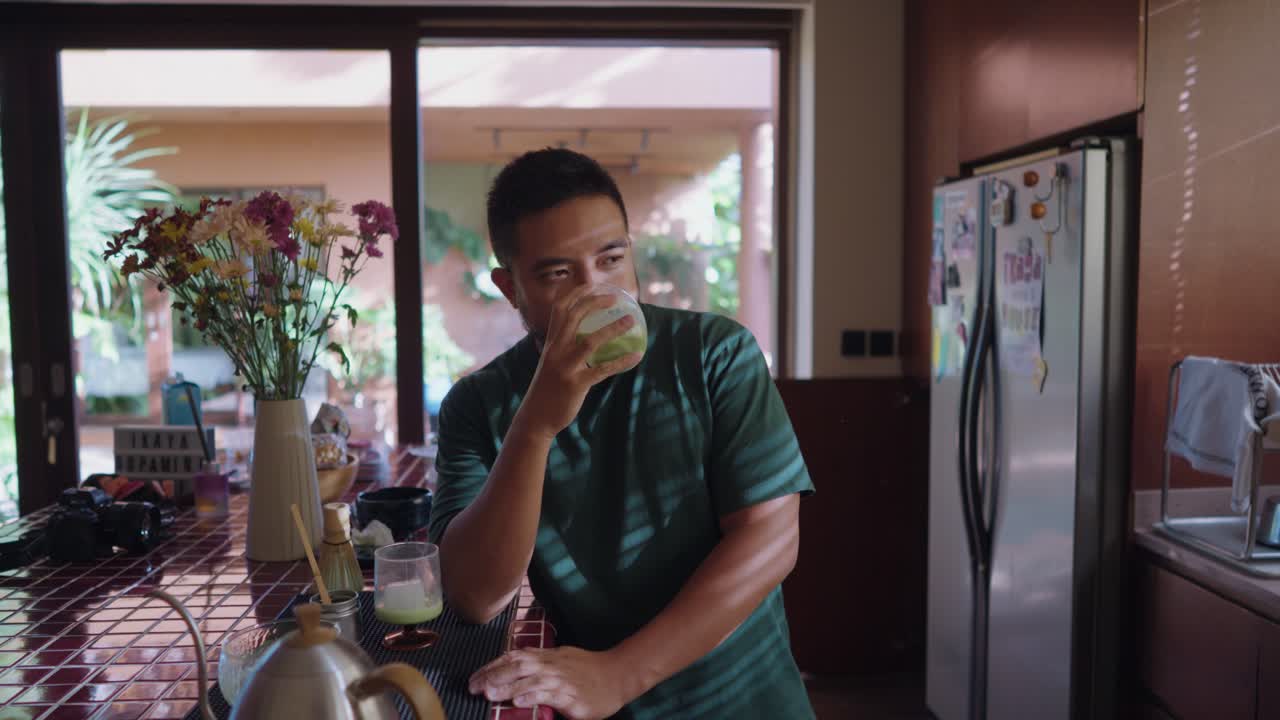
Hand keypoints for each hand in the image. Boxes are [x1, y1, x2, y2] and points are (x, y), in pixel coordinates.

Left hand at [469, 646, 628, 719]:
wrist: (618, 675)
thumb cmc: (590, 670)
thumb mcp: (563, 659)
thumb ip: (541, 662)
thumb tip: (516, 663)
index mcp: (548, 657)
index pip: (515, 657)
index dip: (493, 665)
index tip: (476, 676)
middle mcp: (551, 666)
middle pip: (518, 665)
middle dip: (493, 675)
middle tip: (473, 685)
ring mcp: (561, 680)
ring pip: (530, 679)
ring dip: (508, 686)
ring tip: (489, 693)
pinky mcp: (571, 697)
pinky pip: (549, 695)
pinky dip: (533, 696)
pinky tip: (520, 701)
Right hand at [516, 286, 642, 439]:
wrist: (536, 417)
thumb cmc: (548, 388)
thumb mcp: (552, 362)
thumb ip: (565, 347)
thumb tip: (589, 336)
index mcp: (551, 342)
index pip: (560, 309)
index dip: (575, 293)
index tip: (593, 284)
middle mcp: (556, 349)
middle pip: (574, 316)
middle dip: (594, 302)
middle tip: (615, 297)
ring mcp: (565, 367)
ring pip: (590, 341)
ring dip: (613, 328)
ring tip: (631, 320)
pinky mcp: (575, 384)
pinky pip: (602, 370)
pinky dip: (621, 361)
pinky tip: (636, 355)